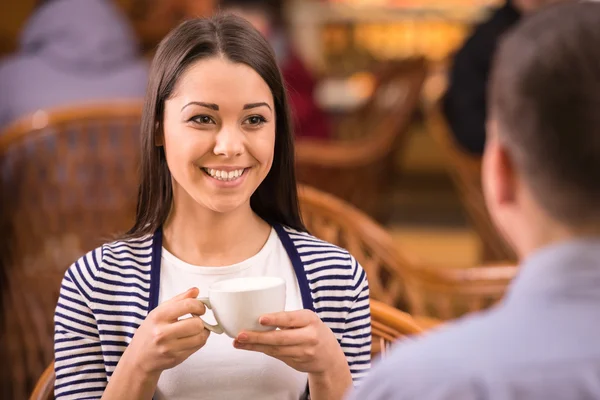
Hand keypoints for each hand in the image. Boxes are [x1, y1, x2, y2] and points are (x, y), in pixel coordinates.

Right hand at [125, 287, 209, 375]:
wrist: (139, 358)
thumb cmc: (149, 333)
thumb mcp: (159, 312)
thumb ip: (179, 300)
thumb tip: (195, 291)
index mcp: (158, 317)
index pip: (187, 305)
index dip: (199, 305)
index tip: (199, 307)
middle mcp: (162, 333)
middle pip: (197, 323)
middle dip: (200, 320)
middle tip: (197, 319)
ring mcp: (170, 347)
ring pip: (200, 337)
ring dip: (202, 331)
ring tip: (195, 329)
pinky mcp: (177, 358)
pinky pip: (198, 347)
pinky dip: (199, 340)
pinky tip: (192, 338)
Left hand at [233, 310, 347, 374]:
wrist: (329, 356)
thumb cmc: (314, 331)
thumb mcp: (307, 320)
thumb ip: (288, 319)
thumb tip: (258, 315)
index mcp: (310, 320)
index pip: (291, 319)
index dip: (276, 319)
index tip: (261, 319)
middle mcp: (308, 337)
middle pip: (280, 338)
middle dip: (258, 337)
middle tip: (241, 334)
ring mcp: (303, 352)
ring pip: (275, 349)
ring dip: (254, 346)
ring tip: (239, 342)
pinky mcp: (296, 363)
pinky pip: (275, 356)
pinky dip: (260, 351)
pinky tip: (248, 347)